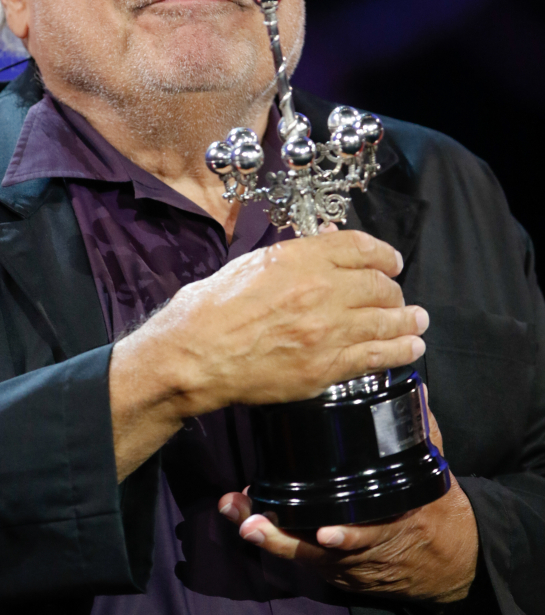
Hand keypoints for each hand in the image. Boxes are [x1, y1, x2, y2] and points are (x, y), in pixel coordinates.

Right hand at [113, 228, 426, 417]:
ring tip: (418, 320)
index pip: (360, 247)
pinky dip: (401, 351)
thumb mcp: (252, 263)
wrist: (196, 353)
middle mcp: (322, 289)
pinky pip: (377, 356)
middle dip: (394, 290)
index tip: (392, 261)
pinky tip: (411, 349)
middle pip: (380, 285)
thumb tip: (322, 249)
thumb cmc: (212, 308)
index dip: (384, 254)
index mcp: (301, 258)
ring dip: (408, 319)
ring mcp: (328, 330)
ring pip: (387, 321)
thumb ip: (293, 257)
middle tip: (398, 295)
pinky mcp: (326, 367)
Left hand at [218, 407, 478, 603]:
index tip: (323, 532)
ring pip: (301, 555)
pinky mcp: (336, 573)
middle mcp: (363, 552)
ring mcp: (346, 566)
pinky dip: (275, 541)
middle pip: (316, 550)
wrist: (449, 564)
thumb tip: (415, 391)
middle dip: (280, 537)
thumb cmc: (435, 511)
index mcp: (390, 525)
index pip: (365, 532)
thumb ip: (421, 434)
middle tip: (250, 522)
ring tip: (240, 519)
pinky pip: (302, 557)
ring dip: (267, 536)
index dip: (343, 533)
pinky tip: (247, 520)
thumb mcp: (430, 474)